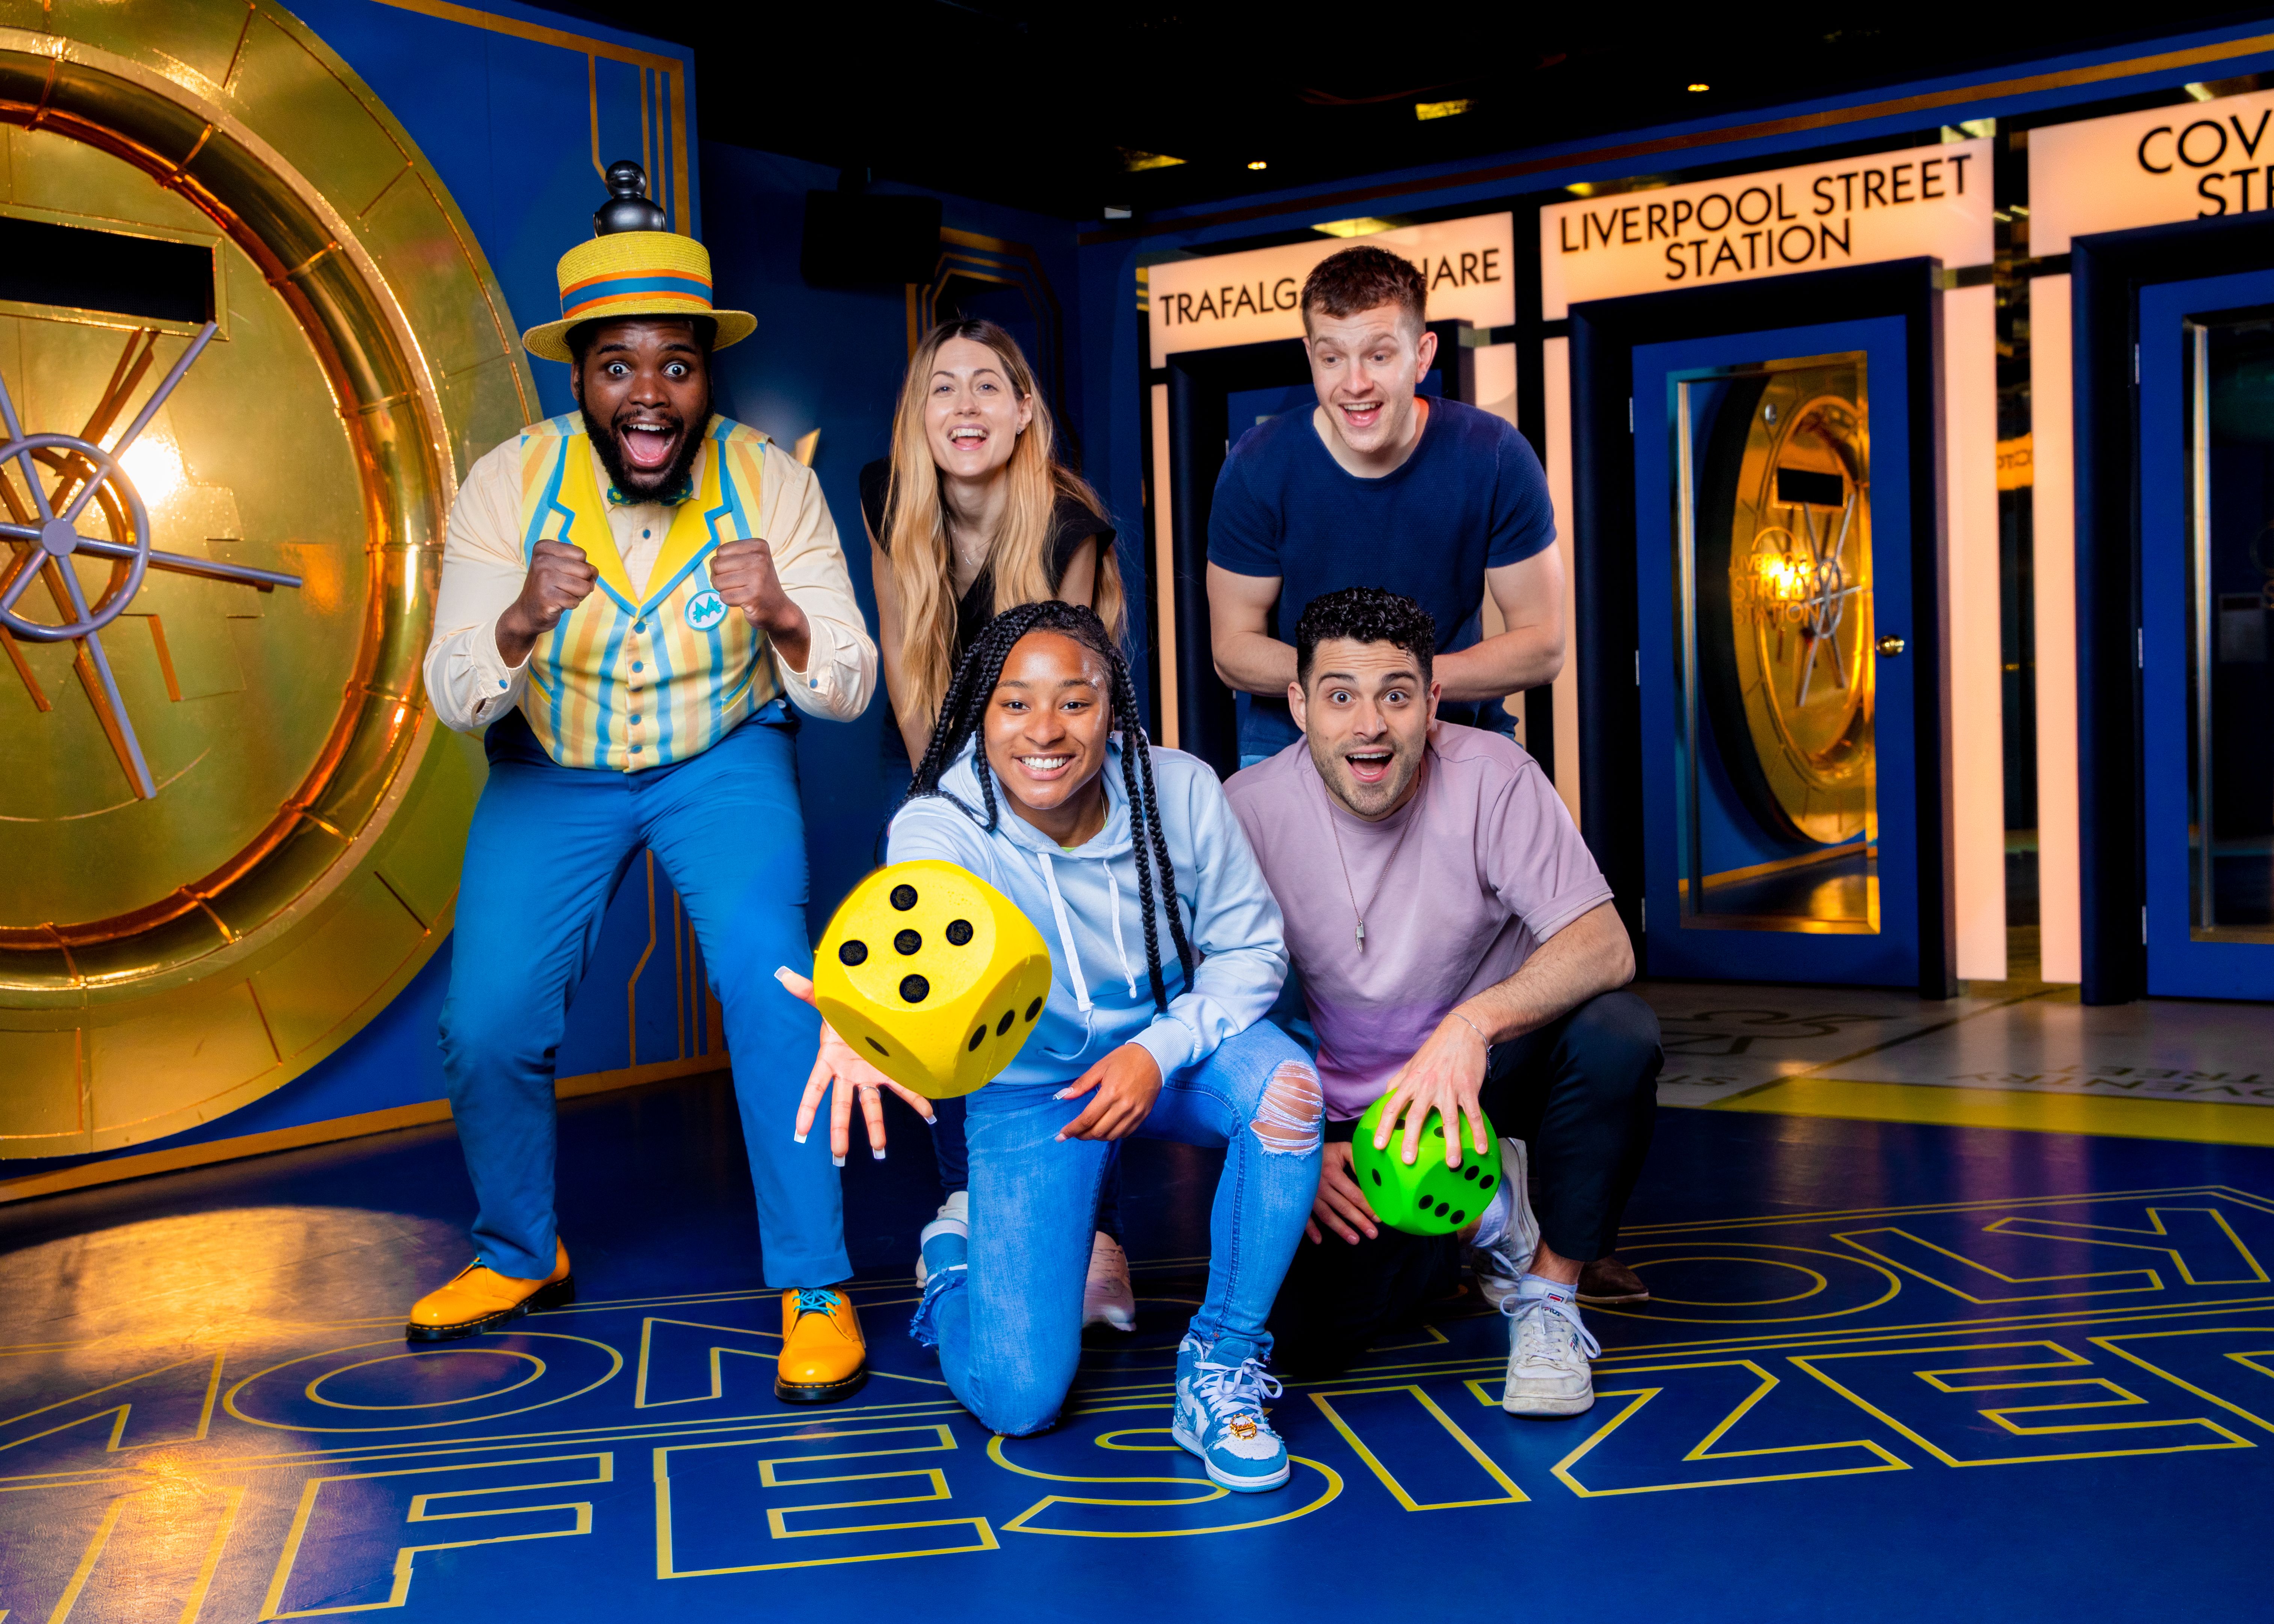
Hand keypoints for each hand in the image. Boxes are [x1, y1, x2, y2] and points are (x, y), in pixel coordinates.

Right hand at [496, 539, 596, 663]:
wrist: (528, 613)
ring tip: (563, 595)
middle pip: (585, 570)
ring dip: (578, 595)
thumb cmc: (551, 588)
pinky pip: (576, 601)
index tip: (565, 574)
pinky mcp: (547, 597)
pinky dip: (572, 605)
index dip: (581, 568)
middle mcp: (541, 560)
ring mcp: (543, 578)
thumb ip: (581, 564)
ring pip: (584, 586)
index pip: (581, 554)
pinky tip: (558, 604)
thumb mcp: (562, 568)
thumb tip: (594, 572)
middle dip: (582, 583)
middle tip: (565, 588)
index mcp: (544, 548)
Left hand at [712, 537, 798, 631]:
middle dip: (720, 577)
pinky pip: (724, 597)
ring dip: (724, 590)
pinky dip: (729, 601)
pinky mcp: (752, 595)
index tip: (736, 571)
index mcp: (758, 546)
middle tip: (736, 584)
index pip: (721, 551)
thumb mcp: (751, 561)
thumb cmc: (759, 584)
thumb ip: (732, 556)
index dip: (722, 564)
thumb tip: (712, 562)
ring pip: (717, 581)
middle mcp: (759, 559)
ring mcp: (757, 577)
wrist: (778, 609)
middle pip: (717, 565)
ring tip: (739, 591)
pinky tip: (742, 600)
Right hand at [778, 967, 937, 1162]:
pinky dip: (918, 1100)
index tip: (800, 1133)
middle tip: (839, 1155)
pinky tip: (930, 1114)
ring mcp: (870, 1075)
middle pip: (842, 1106)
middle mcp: (849, 1073)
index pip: (814, 1089)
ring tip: (881, 1151)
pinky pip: (905, 1088)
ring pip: (871, 1106)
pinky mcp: (890, 1071)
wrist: (870, 1007)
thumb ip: (807, 991)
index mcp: (830, 1059)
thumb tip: (782, 975)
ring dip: (876, 1128)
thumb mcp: (827, 1000)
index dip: (807, 1110)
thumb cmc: (844, 1008)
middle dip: (840, 1130)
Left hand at [1055, 1044, 1161, 1140]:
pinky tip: (1105, 1128)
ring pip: (1111, 1136)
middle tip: (1073, 1133)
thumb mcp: (1100, 1067)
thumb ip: (1081, 1084)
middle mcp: (1124, 1106)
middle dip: (1081, 1135)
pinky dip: (1112, 1134)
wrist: (1154, 1057)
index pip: (1087, 1119)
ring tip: (1087, 1131)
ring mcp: (1135, 1113)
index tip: (1061, 1135)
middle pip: (1098, 1131)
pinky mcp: (1143, 1115)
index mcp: (1110, 1093)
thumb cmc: (1126, 1059)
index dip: (1072, 1130)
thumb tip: (1062, 1096)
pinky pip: (1125, 1133)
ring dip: (1096, 1137)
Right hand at [1307, 1140, 1379, 1244]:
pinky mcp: (1299, 1199)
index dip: (1367, 1207)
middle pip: (1343, 1207)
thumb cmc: (1323, 1150)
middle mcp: (1320, 1186)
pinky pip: (1304, 1217)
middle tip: (1373, 1234)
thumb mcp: (1342, 1149)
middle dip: (1359, 1221)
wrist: (1294, 1148)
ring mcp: (1308, 1195)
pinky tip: (1319, 1240)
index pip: (1354, 1194)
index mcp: (1333, 1173)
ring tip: (1355, 1240)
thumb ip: (1357, 1160)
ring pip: (1326, 1215)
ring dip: (1340, 1229)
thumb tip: (1371, 1177)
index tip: (1378, 1218)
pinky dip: (1311, 1230)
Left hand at [1370, 1011, 1491, 1169]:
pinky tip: (1481, 1149)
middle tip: (1408, 1160)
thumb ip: (1398, 1082)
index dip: (1383, 1127)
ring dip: (1451, 1144)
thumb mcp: (1412, 1064)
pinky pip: (1474, 1114)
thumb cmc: (1436, 1050)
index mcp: (1411, 1082)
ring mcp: (1449, 1088)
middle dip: (1411, 1140)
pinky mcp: (1469, 1088)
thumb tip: (1386, 1098)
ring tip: (1452, 1164)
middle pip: (1416, 1116)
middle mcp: (1427, 1086)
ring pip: (1449, 1120)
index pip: (1391, 1107)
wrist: (1463, 1031)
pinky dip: (1479, 1132)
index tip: (1378, 1145)